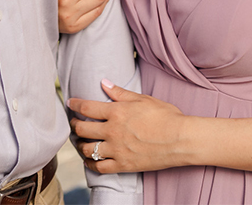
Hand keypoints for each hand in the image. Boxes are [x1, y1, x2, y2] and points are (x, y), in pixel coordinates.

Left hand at [71, 81, 189, 173]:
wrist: (181, 139)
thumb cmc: (167, 117)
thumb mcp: (144, 99)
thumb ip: (121, 93)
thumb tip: (104, 83)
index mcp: (117, 112)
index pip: (87, 107)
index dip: (75, 104)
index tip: (70, 103)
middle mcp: (113, 131)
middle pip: (82, 129)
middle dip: (75, 125)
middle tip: (75, 123)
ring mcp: (117, 149)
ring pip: (87, 149)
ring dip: (80, 145)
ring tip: (81, 142)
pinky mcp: (123, 164)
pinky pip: (99, 167)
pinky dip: (90, 164)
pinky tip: (89, 160)